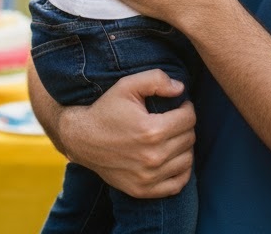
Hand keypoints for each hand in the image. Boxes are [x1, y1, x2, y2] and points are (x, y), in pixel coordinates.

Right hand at [56, 71, 196, 197]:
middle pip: (189, 138)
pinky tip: (173, 158)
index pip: (189, 119)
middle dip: (185, 125)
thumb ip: (157, 79)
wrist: (82, 139)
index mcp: (152, 130)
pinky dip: (181, 170)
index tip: (179, 105)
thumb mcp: (127, 85)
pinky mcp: (143, 190)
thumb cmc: (106, 110)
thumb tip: (180, 89)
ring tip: (172, 136)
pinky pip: (177, 184)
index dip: (186, 107)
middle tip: (174, 119)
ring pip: (187, 160)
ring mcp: (149, 177)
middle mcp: (153, 157)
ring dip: (184, 146)